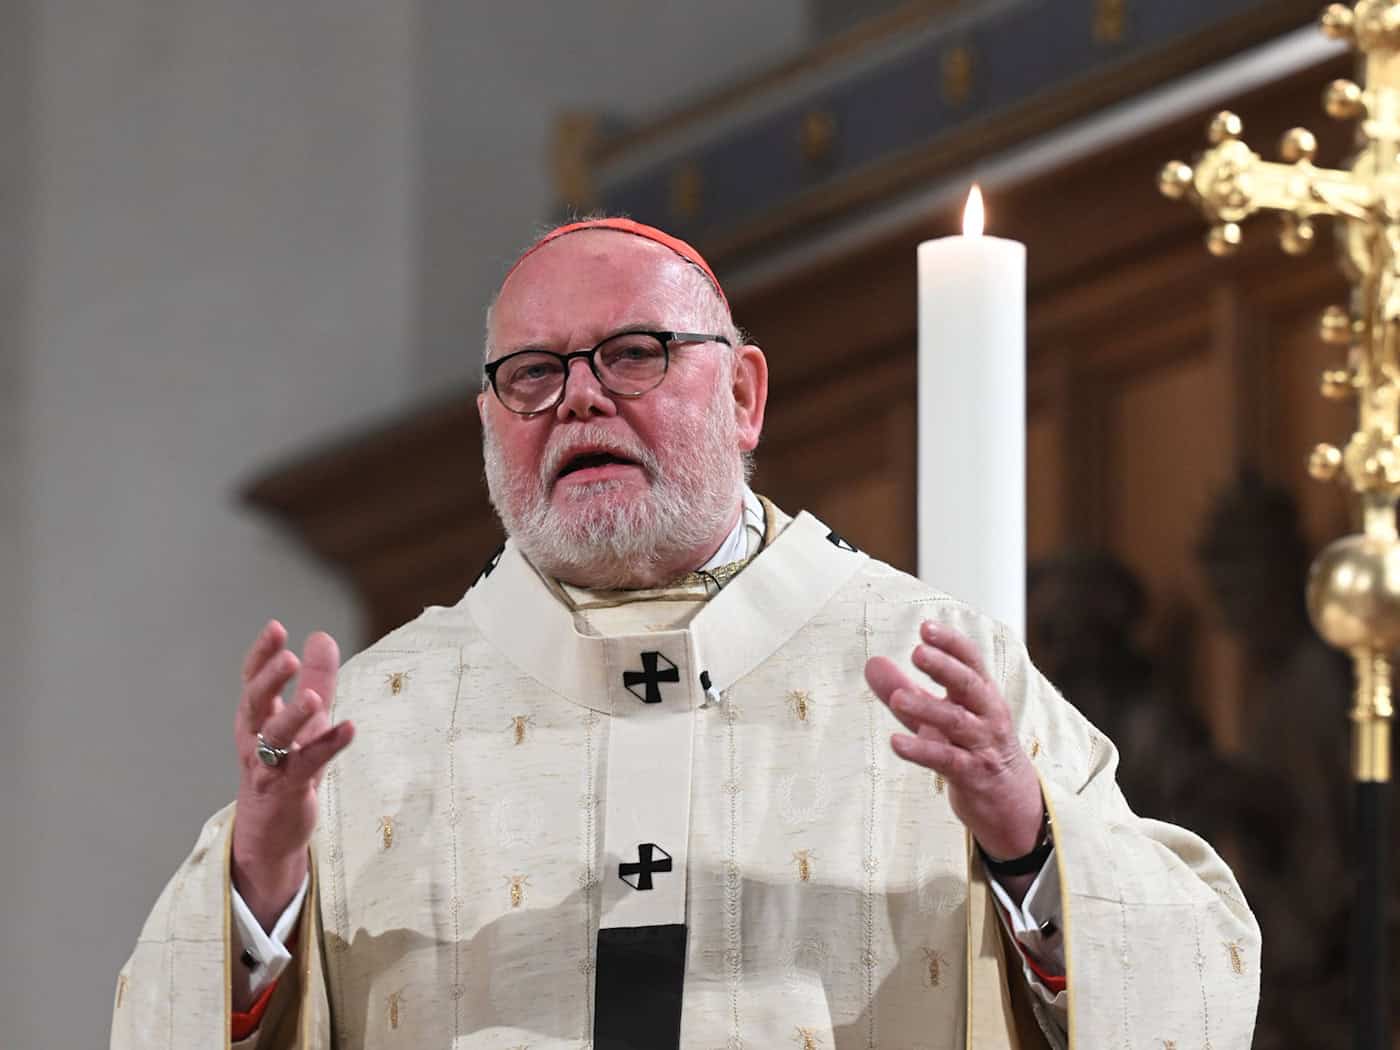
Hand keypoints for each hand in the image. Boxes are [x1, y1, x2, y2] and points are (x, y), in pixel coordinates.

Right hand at [231, 621, 354, 929]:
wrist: (271, 829)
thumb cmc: (286, 765)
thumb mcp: (303, 719)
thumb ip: (315, 679)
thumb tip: (322, 636)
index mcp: (255, 718)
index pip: (252, 681)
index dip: (261, 655)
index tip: (276, 627)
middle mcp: (255, 739)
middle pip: (254, 704)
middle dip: (269, 680)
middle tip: (288, 659)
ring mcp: (268, 766)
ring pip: (273, 739)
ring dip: (294, 717)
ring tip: (315, 699)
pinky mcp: (287, 790)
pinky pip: (307, 766)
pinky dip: (328, 746)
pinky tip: (349, 728)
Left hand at [865, 621, 1042, 896]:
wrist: (1012, 806)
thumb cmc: (971, 750)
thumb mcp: (937, 718)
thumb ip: (905, 690)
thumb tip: (871, 663)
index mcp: (981, 695)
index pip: (972, 661)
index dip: (951, 643)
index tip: (926, 627)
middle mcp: (987, 716)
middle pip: (969, 685)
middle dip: (944, 667)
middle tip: (918, 652)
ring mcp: (983, 746)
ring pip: (957, 722)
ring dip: (927, 708)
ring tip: (897, 698)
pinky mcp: (974, 776)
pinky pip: (948, 760)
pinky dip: (922, 751)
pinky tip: (896, 743)